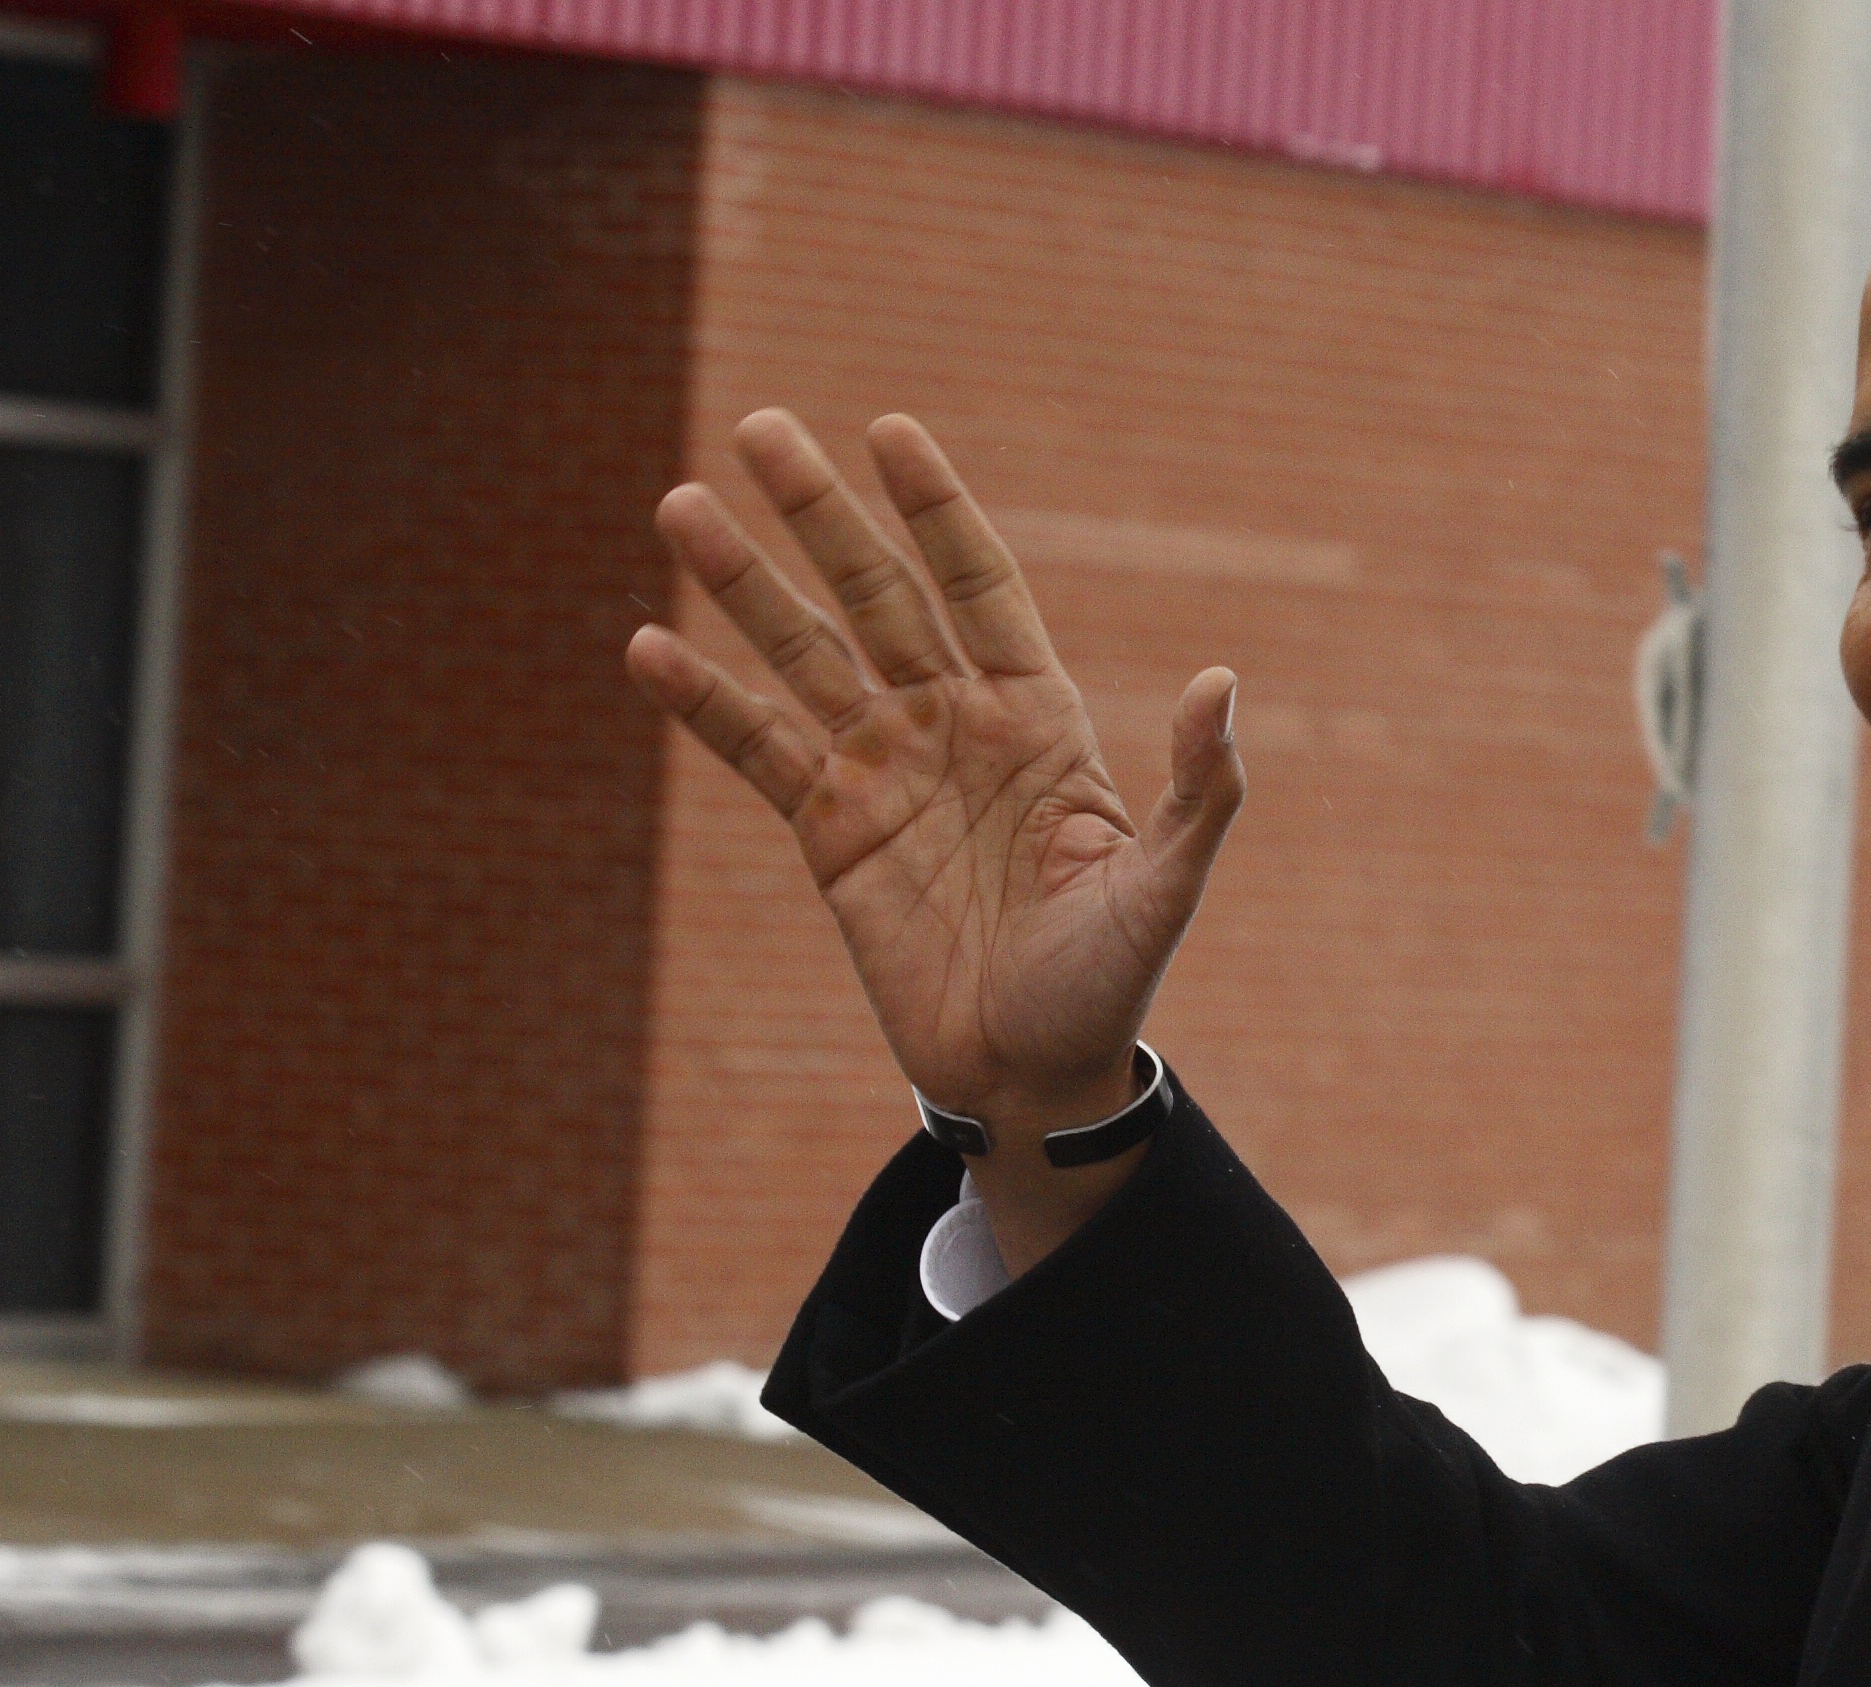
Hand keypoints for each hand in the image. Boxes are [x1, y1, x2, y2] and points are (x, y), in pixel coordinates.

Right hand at [625, 409, 1243, 1270]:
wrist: (1031, 1075)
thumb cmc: (1108, 982)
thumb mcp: (1163, 888)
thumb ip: (1197, 789)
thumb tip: (1221, 680)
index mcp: (1036, 719)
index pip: (977, 586)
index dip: (935, 510)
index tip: (888, 432)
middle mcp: (952, 726)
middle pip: (876, 596)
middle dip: (820, 515)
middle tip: (759, 427)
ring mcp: (885, 773)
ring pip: (803, 656)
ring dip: (743, 585)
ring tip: (679, 507)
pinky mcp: (830, 834)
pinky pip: (759, 753)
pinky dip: (705, 705)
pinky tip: (648, 649)